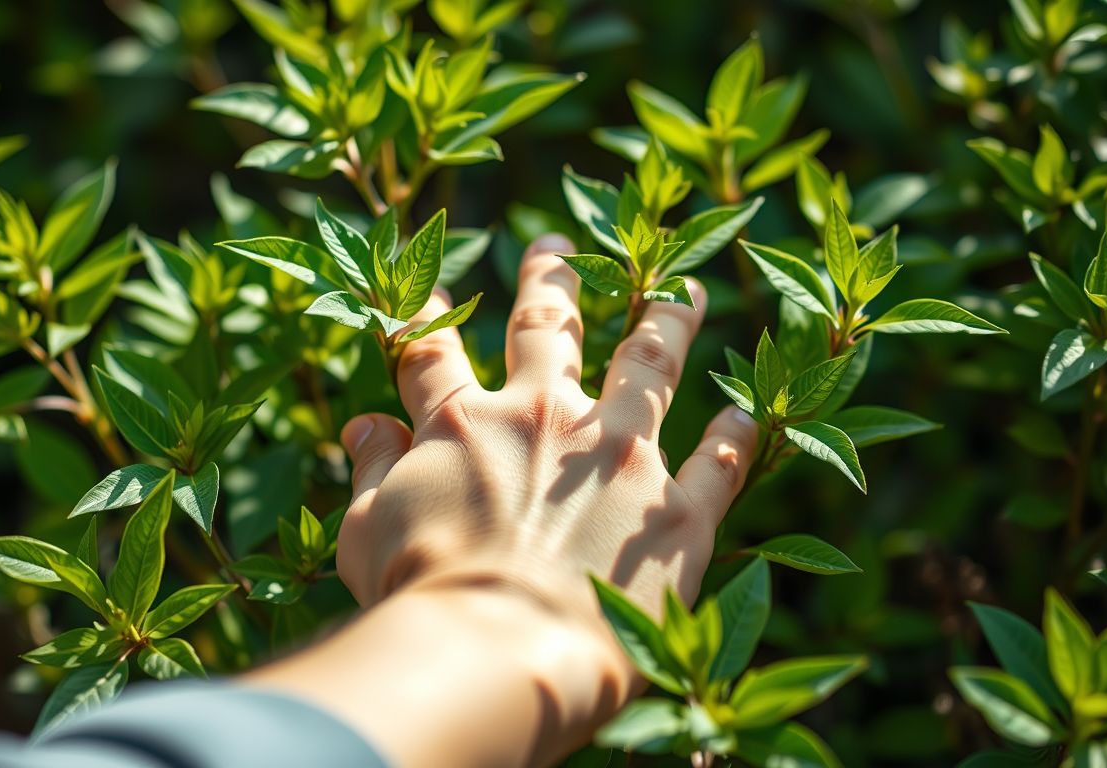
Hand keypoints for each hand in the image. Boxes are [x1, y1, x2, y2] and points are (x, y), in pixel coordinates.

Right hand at [338, 233, 756, 625]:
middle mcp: (544, 419)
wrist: (499, 651)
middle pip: (547, 327)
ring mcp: (619, 457)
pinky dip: (733, 435)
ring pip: (648, 364)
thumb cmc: (421, 598)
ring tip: (685, 289)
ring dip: (667, 319)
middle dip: (550, 280)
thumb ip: (372, 470)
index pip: (435, 353)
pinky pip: (716, 463)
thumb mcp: (367, 532)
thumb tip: (361, 426)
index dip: (429, 318)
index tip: (434, 292)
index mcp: (463, 424)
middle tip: (558, 246)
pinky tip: (744, 412)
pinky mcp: (677, 511)